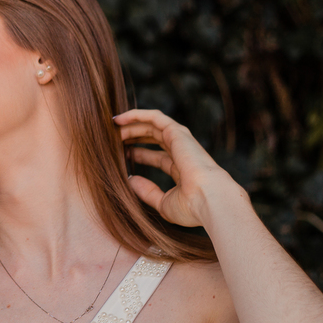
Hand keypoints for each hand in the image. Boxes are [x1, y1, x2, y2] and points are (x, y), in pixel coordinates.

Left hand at [113, 108, 239, 226]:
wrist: (209, 201)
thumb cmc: (191, 208)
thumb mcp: (163, 203)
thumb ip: (147, 191)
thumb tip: (131, 180)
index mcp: (181, 170)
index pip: (156, 157)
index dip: (138, 154)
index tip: (120, 155)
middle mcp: (182, 153)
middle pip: (153, 138)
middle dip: (133, 136)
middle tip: (113, 138)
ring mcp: (181, 141)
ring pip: (152, 125)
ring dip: (132, 124)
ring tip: (113, 126)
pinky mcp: (177, 132)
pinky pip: (154, 117)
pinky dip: (136, 114)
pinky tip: (119, 118)